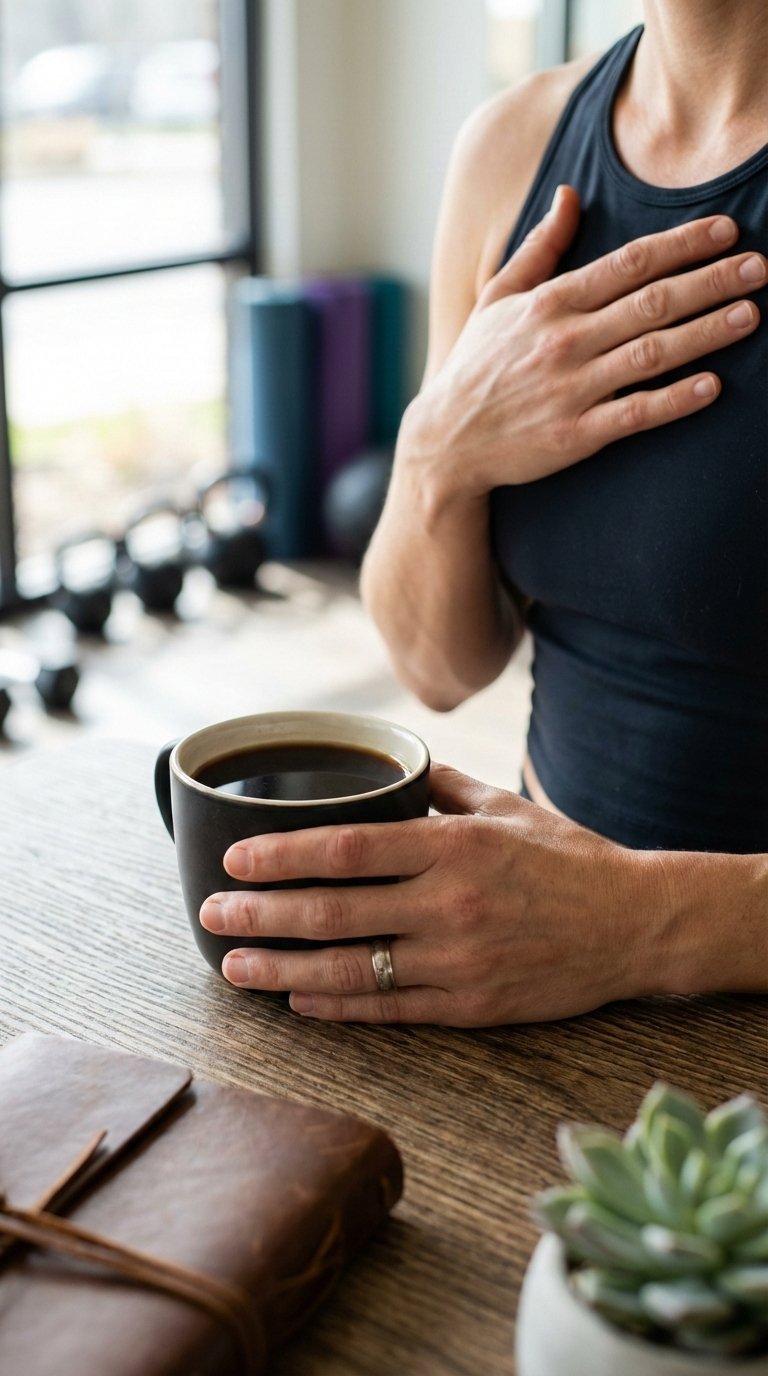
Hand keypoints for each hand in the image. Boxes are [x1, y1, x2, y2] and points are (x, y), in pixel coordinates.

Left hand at [199, 764, 664, 1025]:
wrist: (637, 925)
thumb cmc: (570, 860)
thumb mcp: (507, 808)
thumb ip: (442, 788)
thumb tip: (392, 765)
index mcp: (454, 846)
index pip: (348, 849)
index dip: (283, 855)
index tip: (236, 858)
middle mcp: (449, 904)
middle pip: (333, 911)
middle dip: (262, 913)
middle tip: (213, 913)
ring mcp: (458, 960)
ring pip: (350, 970)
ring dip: (282, 969)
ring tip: (236, 965)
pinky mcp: (471, 1005)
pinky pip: (389, 1010)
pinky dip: (336, 1008)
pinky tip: (297, 1000)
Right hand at [408, 186, 764, 491]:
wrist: (445, 441)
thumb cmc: (476, 366)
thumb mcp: (496, 298)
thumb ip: (539, 248)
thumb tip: (569, 195)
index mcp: (550, 302)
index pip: (629, 263)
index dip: (683, 244)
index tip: (727, 230)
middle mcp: (564, 340)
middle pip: (651, 302)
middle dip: (711, 281)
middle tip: (760, 267)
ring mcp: (571, 389)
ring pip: (651, 353)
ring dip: (705, 333)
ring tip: (751, 315)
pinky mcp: (574, 435)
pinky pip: (634, 414)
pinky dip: (674, 400)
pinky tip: (712, 387)